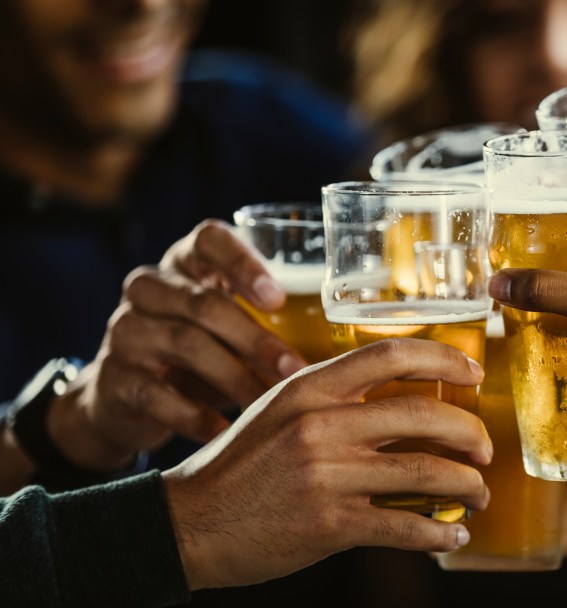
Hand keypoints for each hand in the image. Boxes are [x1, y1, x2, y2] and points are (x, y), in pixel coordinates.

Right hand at [49, 221, 306, 471]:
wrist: (126, 398)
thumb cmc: (203, 353)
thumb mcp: (229, 327)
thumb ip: (271, 321)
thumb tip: (347, 343)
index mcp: (184, 263)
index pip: (208, 239)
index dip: (242, 263)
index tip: (277, 299)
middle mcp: (149, 288)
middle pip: (203, 303)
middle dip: (255, 339)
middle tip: (294, 369)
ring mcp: (126, 330)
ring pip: (184, 344)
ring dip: (234, 378)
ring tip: (268, 404)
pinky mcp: (113, 376)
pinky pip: (157, 394)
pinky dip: (196, 415)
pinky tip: (226, 433)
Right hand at [163, 338, 492, 589]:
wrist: (187, 523)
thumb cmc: (240, 465)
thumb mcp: (278, 411)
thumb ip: (332, 400)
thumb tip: (402, 403)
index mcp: (309, 388)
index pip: (390, 355)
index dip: (442, 360)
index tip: (474, 374)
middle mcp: (320, 424)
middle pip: (422, 414)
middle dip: (470, 433)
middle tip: (484, 449)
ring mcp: (326, 475)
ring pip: (424, 470)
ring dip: (467, 485)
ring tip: (479, 495)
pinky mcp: (329, 524)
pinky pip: (403, 526)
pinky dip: (438, 532)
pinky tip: (453, 533)